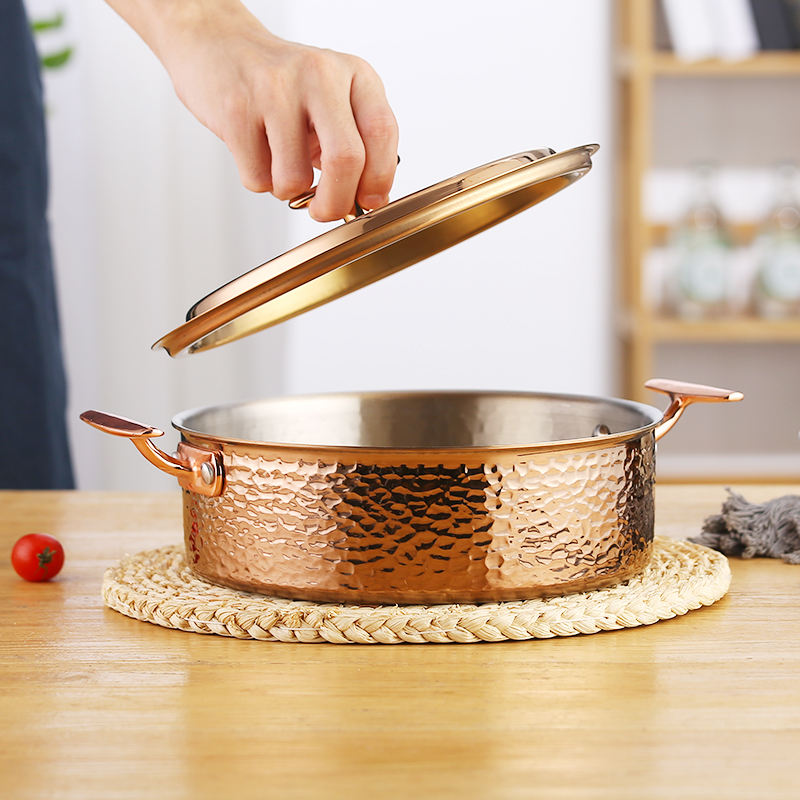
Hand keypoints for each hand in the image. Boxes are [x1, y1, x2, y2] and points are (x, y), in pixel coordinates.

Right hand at [107, 0, 398, 220]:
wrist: (219, 44)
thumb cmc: (283, 87)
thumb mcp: (333, 103)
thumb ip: (356, 146)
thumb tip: (368, 201)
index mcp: (354, 73)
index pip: (382, 132)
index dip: (379, 179)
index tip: (368, 201)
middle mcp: (319, 74)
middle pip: (346, 159)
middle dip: (336, 203)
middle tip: (325, 211)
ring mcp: (275, 89)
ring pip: (294, 179)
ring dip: (287, 189)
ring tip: (279, 161)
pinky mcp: (236, 108)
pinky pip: (257, 179)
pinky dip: (257, 179)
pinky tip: (254, 149)